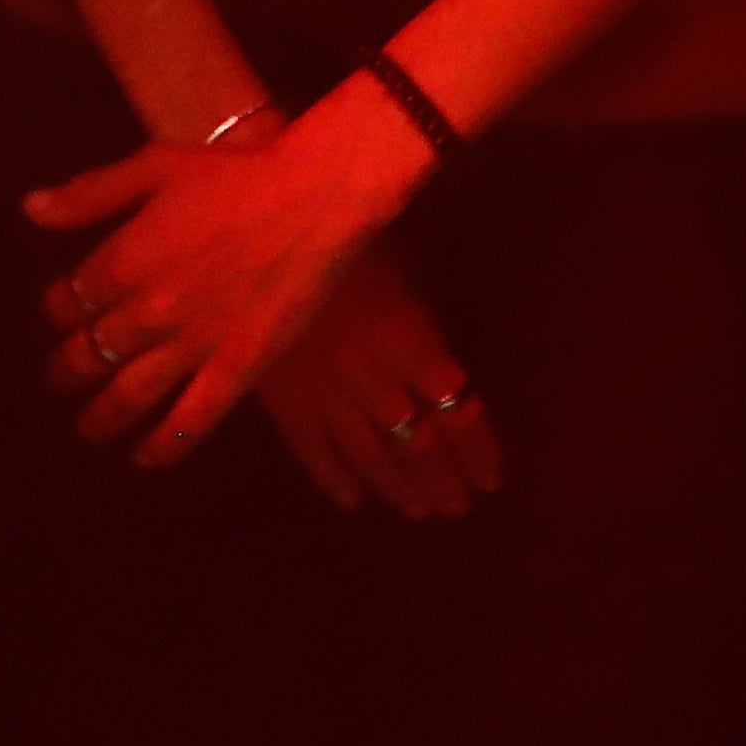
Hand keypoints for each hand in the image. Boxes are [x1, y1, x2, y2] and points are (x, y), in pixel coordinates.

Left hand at [30, 75, 438, 467]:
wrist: (312, 201)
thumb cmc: (233, 176)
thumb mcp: (154, 166)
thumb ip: (90, 194)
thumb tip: (30, 209)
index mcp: (123, 260)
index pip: (69, 300)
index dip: (57, 311)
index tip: (60, 316)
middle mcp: (148, 312)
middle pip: (91, 353)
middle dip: (67, 371)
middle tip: (60, 381)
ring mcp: (192, 346)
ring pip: (129, 396)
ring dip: (101, 417)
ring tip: (87, 429)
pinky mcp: (235, 371)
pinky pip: (191, 423)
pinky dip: (163, 447)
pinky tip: (145, 458)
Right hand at [245, 234, 500, 520]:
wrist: (254, 242)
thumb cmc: (337, 234)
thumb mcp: (398, 257)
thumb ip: (419, 309)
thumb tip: (442, 347)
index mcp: (414, 343)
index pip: (461, 414)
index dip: (480, 452)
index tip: (491, 479)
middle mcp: (379, 383)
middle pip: (421, 446)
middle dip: (444, 481)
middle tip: (458, 508)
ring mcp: (329, 398)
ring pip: (373, 458)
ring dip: (399, 489)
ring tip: (418, 511)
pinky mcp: (286, 403)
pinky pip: (315, 453)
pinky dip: (335, 480)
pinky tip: (352, 500)